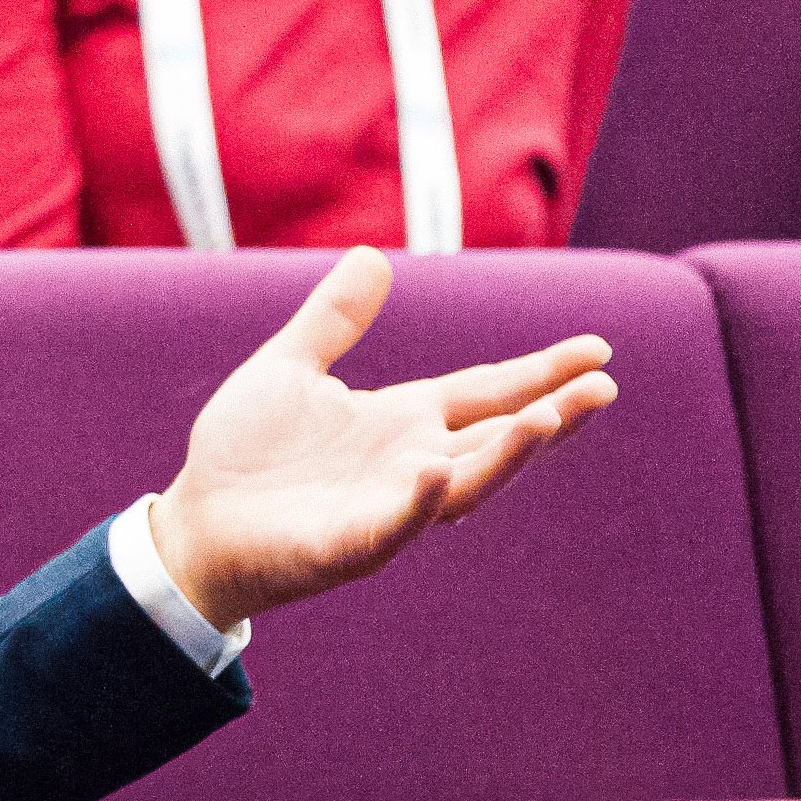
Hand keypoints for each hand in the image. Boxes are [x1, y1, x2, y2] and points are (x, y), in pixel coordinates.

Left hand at [144, 249, 616, 627]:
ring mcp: (387, 506)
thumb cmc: (245, 453)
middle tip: (603, 385)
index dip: (540, 371)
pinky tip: (436, 471)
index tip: (597, 350)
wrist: (197, 522)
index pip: (486, 391)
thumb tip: (373, 256)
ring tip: (548, 417)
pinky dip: (416, 502)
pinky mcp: (349, 544)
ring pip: (465, 482)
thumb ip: (334, 319)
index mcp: (402, 419)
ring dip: (508, 453)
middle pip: (497, 435)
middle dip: (552, 412)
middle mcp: (410, 463)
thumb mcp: (289, 368)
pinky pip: (392, 525)